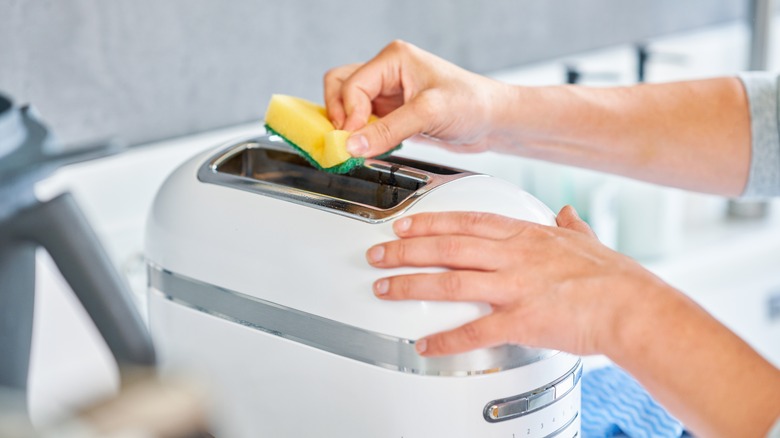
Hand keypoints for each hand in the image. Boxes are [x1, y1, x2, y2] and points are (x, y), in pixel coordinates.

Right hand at [323, 40, 513, 156]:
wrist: (493, 120)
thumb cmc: (472, 103)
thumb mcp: (428, 114)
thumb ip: (388, 130)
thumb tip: (353, 145)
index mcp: (393, 59)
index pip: (351, 84)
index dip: (347, 114)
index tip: (352, 139)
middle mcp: (387, 72)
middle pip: (339, 87)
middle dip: (338, 114)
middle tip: (346, 140)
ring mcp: (388, 93)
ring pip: (347, 105)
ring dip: (348, 126)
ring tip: (358, 144)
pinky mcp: (393, 112)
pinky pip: (364, 122)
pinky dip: (361, 135)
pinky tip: (371, 147)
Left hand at [365, 206, 672, 356]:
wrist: (634, 308)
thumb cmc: (614, 278)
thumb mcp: (588, 240)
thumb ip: (571, 226)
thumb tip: (566, 213)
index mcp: (526, 236)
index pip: (467, 221)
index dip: (430, 221)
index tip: (404, 222)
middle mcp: (514, 257)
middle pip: (448, 248)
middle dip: (406, 249)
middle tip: (377, 252)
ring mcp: (515, 287)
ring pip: (451, 283)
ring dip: (412, 285)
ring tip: (384, 288)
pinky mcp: (522, 321)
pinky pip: (475, 331)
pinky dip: (446, 339)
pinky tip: (425, 345)